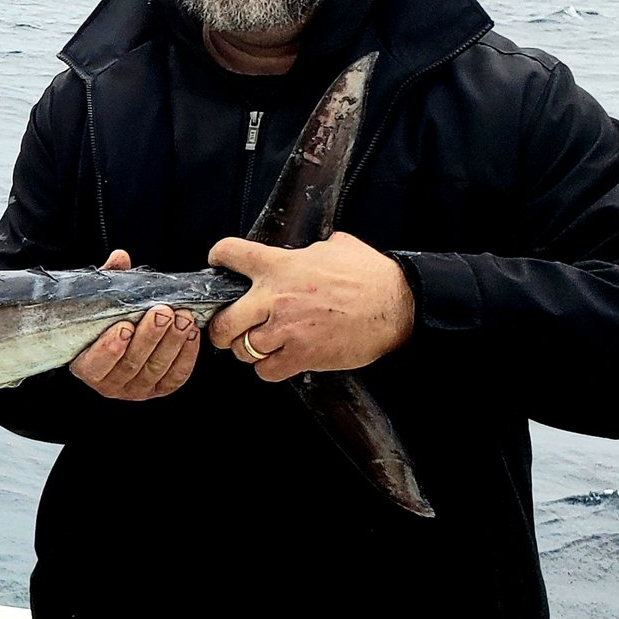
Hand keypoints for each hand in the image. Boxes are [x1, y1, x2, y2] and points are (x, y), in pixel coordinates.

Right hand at [66, 249, 200, 400]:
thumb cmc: (107, 322)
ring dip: (172, 342)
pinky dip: (187, 354)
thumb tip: (120, 258)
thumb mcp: (102, 301)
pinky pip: (176, 376)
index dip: (109, 348)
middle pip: (132, 364)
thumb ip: (108, 281)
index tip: (124, 327)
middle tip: (162, 312)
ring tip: (182, 317)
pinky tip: (191, 333)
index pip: (97, 365)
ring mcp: (137, 390)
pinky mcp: (160, 389)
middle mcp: (111, 384)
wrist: (121, 342)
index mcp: (88, 366)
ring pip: (156, 369)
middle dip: (150, 337)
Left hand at [206, 231, 414, 382]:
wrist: (399, 305)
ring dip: (247, 349)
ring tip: (260, 344)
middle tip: (228, 328)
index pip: (229, 254)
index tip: (219, 265)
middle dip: (220, 328)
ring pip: (242, 350)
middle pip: (222, 321)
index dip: (219, 258)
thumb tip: (307, 249)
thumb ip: (309, 249)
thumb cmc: (371, 275)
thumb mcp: (336, 247)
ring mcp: (286, 330)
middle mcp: (275, 298)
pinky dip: (269, 368)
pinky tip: (280, 360)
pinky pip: (266, 371)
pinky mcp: (302, 356)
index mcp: (280, 266)